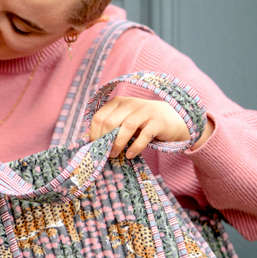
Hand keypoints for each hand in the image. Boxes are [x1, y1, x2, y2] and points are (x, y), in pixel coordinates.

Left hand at [88, 96, 212, 157]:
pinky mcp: (158, 121)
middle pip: (111, 121)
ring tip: (115, 155)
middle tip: (106, 153)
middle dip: (105, 139)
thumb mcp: (123, 123)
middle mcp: (131, 103)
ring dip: (118, 143)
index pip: (99, 116)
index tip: (95, 146)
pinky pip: (144, 135)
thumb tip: (84, 140)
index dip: (94, 133)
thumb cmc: (142, 123)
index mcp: (119, 102)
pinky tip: (130, 155)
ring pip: (126, 126)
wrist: (172, 119)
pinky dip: (135, 147)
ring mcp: (146, 111)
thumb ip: (107, 129)